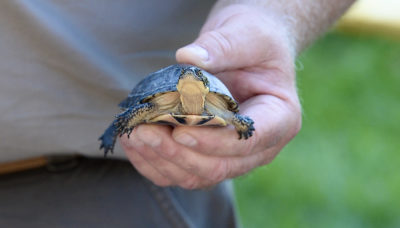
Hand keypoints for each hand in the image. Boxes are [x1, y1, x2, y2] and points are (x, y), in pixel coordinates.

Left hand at [120, 4, 300, 188]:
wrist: (248, 50)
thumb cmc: (255, 41)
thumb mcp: (247, 34)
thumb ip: (223, 47)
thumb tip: (188, 58)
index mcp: (280, 119)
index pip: (247, 141)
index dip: (212, 141)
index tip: (179, 129)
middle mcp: (258, 147)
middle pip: (218, 167)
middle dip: (178, 153)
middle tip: (144, 131)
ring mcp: (232, 155)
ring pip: (195, 175)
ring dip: (161, 160)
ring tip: (133, 134)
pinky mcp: (208, 154)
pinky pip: (180, 170)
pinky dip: (154, 162)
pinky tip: (132, 142)